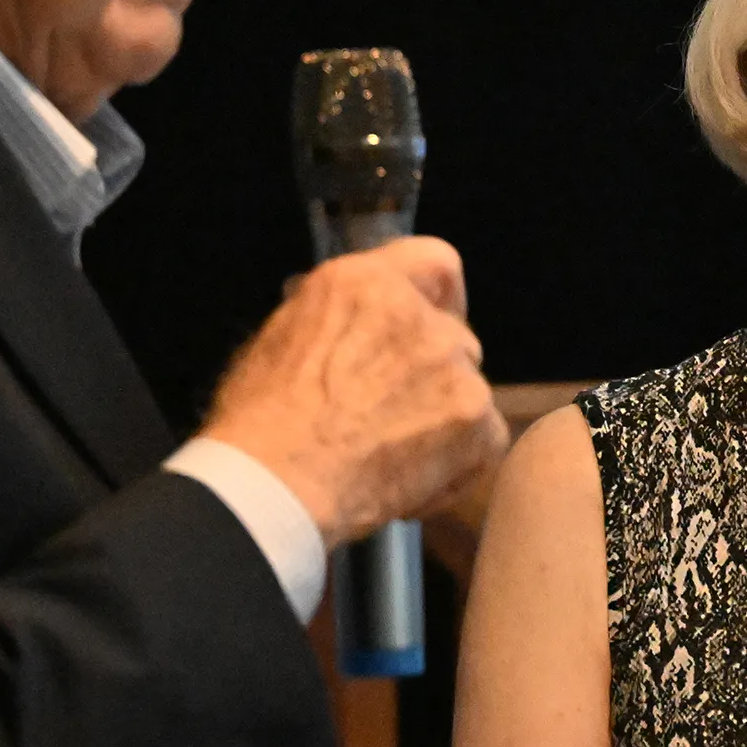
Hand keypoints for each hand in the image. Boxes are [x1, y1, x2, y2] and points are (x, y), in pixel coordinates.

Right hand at [201, 236, 508, 547]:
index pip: (435, 262)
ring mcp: (454, 366)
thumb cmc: (261, 417)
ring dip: (443, 417)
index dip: (436, 295)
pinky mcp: (476, 420)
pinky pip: (485, 439)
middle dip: (431, 369)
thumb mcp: (284, 334)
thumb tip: (348, 325)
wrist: (278, 482)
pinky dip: (458, 464)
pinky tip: (412, 483)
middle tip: (391, 409)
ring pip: (468, 388)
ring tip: (394, 455)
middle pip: (452, 334)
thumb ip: (336, 316)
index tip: (431, 318)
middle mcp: (420, 313)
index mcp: (367, 283)